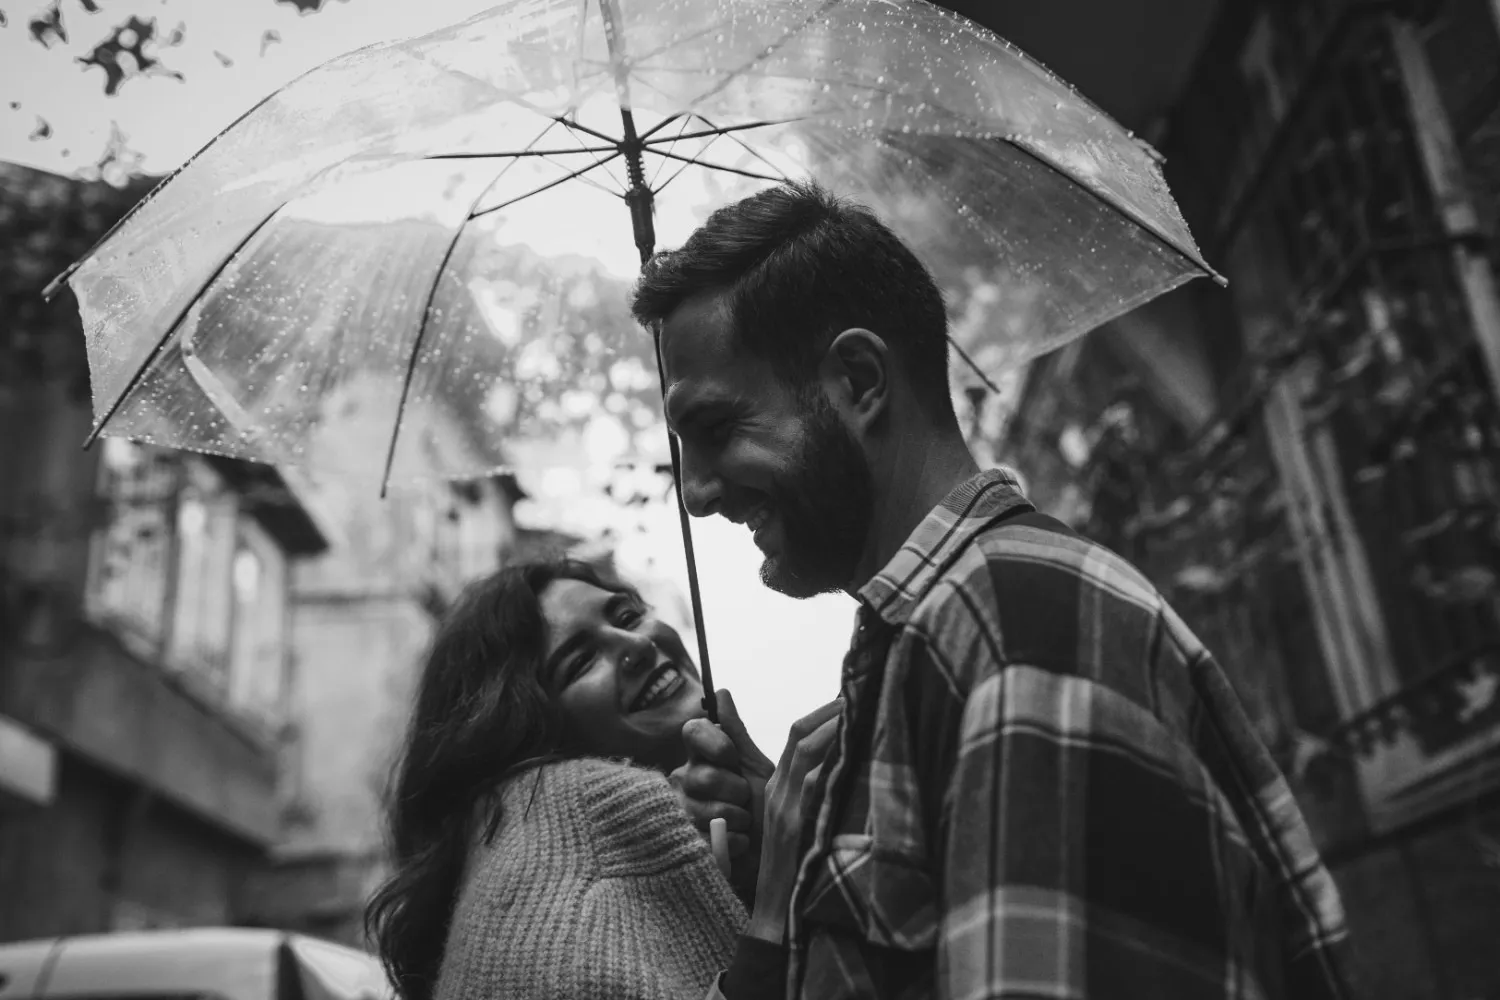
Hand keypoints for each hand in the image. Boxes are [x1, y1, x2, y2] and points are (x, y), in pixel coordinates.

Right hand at [671, 690, 774, 865]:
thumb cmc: (763, 804)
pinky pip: (713, 838)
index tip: (733, 759)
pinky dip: (737, 842)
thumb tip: (720, 692)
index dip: (717, 744)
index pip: (692, 731)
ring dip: (740, 819)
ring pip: (709, 811)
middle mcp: (682, 780)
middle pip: (704, 776)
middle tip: (745, 798)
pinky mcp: (685, 845)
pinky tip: (740, 842)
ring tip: (745, 822)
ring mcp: (679, 813)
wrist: (772, 851)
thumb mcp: (754, 765)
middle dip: (737, 790)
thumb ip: (735, 731)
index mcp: (698, 756)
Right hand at [747, 698, 842, 944]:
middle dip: (833, 710)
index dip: (823, 710)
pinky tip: (862, 752)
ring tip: (868, 712)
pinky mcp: (797, 828)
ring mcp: (787, 809)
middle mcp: (779, 793)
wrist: (775, 916)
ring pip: (808, 753)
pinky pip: (816, 785)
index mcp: (777, 788)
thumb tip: (840, 764)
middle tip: (865, 692)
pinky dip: (837, 763)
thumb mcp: (797, 824)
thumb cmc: (792, 871)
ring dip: (839, 729)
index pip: (796, 733)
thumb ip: (812, 792)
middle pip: (801, 734)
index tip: (852, 694)